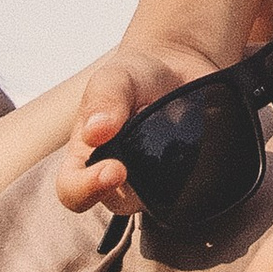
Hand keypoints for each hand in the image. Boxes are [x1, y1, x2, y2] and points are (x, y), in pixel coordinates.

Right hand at [52, 36, 224, 216]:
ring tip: (175, 126)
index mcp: (86, 159)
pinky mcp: (185, 181)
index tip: (114, 169)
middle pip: (122, 202)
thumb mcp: (113, 78)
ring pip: (160, 197)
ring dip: (169, 171)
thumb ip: (103, 100)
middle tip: (152, 146)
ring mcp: (152, 183)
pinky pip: (193, 188)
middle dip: (135, 182)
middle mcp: (117, 179)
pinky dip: (199, 167)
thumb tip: (96, 132)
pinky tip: (197, 135)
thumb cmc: (133, 77)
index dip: (87, 188)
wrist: (176, 69)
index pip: (73, 191)